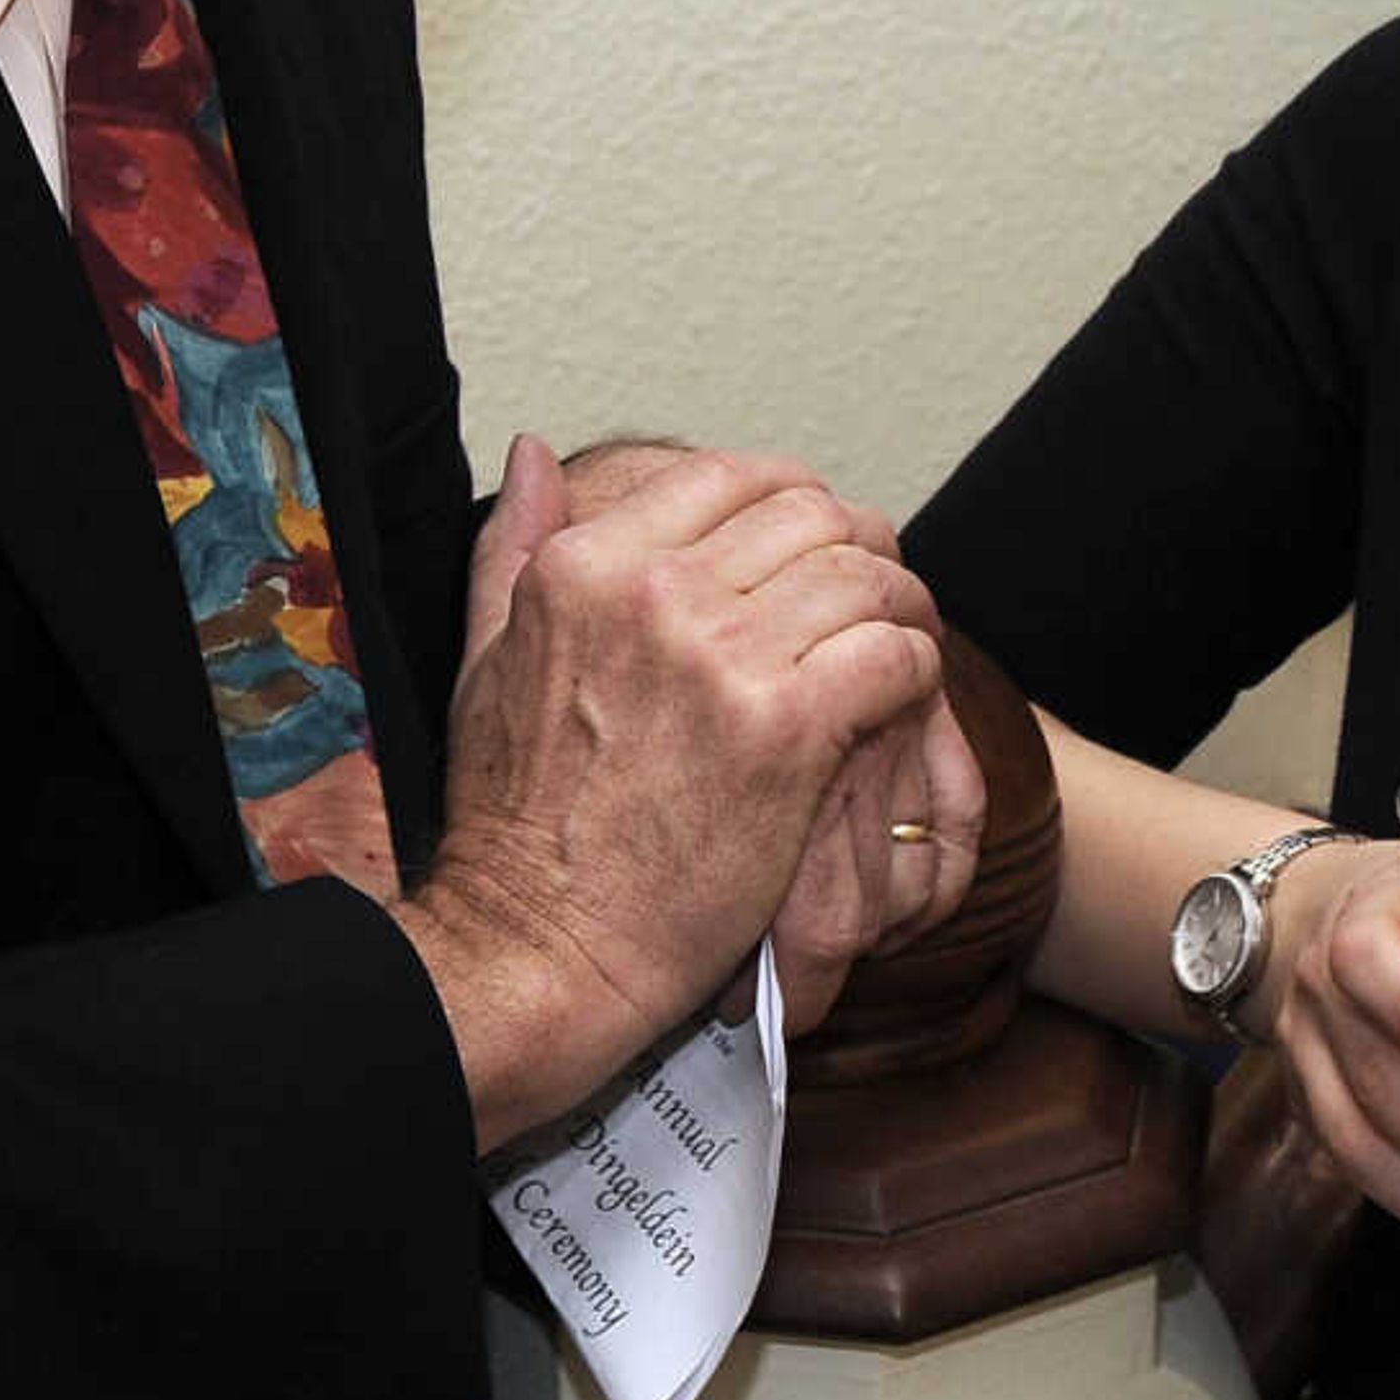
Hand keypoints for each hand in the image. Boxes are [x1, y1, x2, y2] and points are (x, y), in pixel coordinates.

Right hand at [406, 437, 944, 1141]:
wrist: (541, 948)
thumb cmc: (514, 823)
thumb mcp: (483, 658)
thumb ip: (514, 546)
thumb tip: (536, 451)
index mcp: (584, 564)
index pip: (733, 475)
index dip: (795, 503)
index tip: (815, 550)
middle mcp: (654, 591)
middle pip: (813, 514)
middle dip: (862, 546)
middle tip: (879, 594)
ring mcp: (722, 656)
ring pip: (866, 576)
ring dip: (902, 604)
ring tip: (904, 640)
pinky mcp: (788, 728)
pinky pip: (895, 654)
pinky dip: (916, 668)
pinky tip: (903, 697)